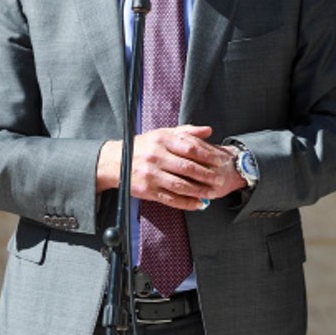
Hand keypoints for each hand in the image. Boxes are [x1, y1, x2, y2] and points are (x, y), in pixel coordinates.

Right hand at [96, 125, 245, 206]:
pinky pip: (170, 199)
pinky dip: (186, 203)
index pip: (190, 147)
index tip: (220, 161)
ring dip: (199, 191)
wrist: (115, 162)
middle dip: (206, 175)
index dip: (208, 155)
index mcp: (162, 140)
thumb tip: (209, 130)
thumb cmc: (143, 146)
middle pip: (187, 168)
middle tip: (220, 179)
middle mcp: (156, 157)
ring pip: (180, 185)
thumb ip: (186, 132)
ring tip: (212, 193)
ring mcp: (151, 175)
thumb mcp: (162, 134)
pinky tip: (198, 204)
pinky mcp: (147, 190)